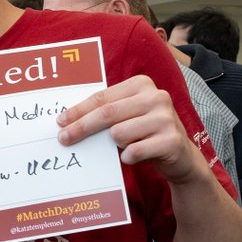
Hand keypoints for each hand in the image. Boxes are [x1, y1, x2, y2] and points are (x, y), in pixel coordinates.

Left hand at [57, 74, 204, 184]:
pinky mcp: (172, 140)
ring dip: (115, 145)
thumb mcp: (128, 116)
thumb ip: (107, 112)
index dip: (79, 110)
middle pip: (107, 113)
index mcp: (142, 84)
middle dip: (81, 127)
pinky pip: (134, 151)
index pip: (102, 97)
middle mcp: (156, 97)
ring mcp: (166, 118)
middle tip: (64, 139)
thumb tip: (68, 121)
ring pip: (118, 133)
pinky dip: (128, 157)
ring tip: (127, 145)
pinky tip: (133, 157)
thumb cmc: (145, 134)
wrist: (181, 156)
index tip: (60, 121)